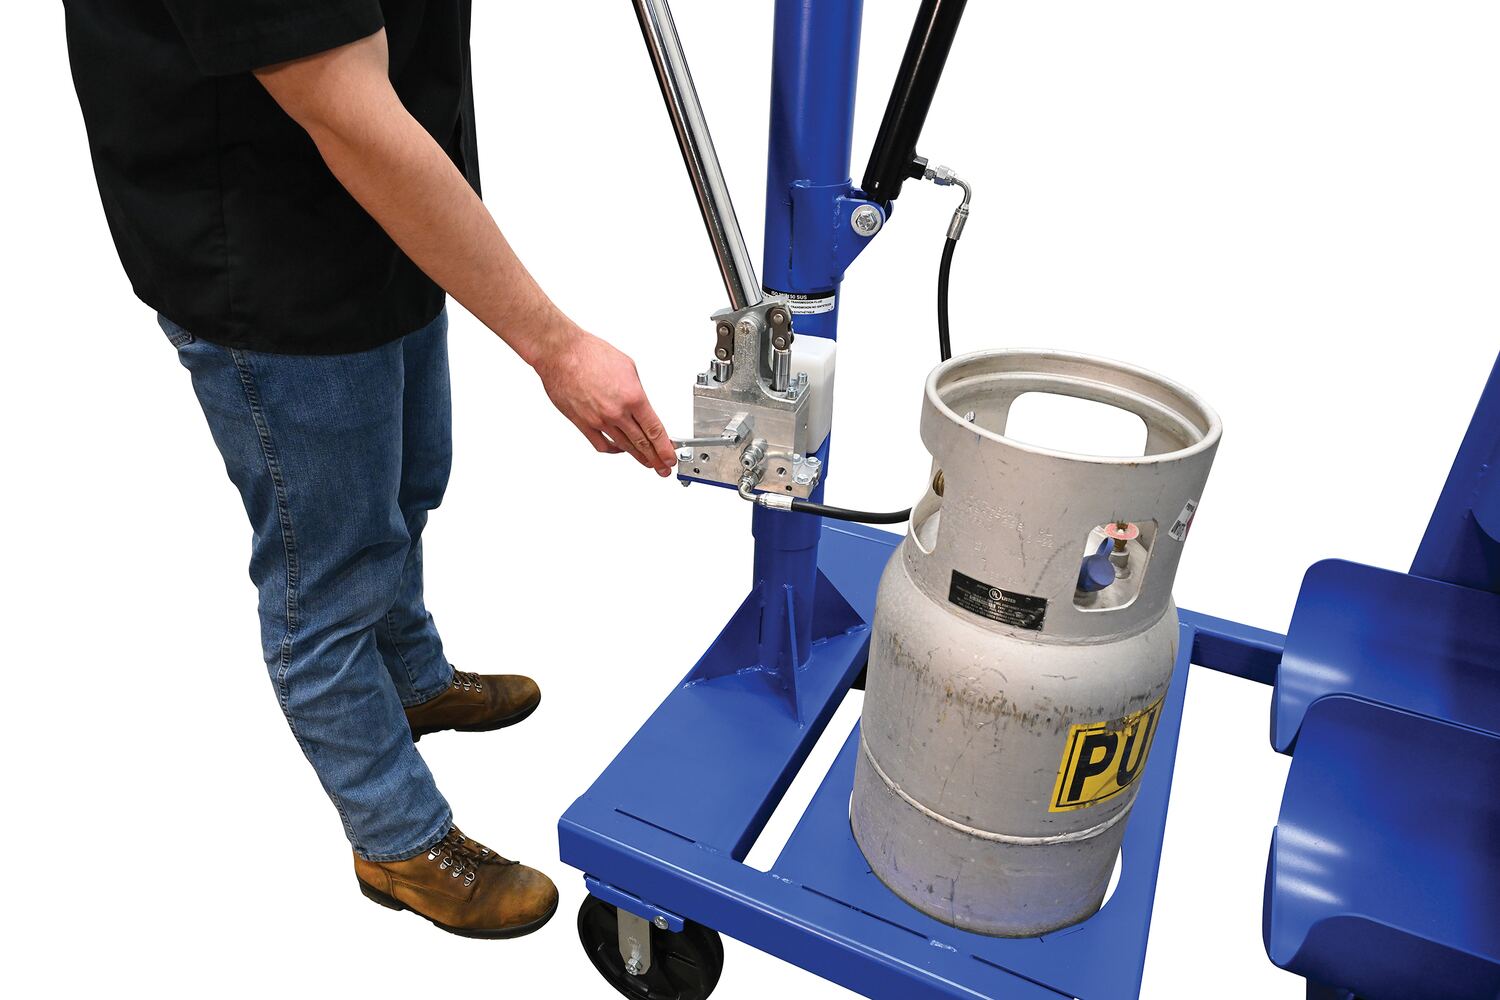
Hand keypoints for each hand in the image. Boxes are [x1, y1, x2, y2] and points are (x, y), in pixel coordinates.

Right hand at [533, 325, 677, 476]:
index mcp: (632, 397)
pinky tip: (620, 450)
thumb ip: (637, 390)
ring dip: (638, 456)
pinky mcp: (583, 423)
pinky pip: (601, 444)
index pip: (654, 430)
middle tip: (664, 467)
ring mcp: (599, 420)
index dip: (665, 447)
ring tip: (647, 463)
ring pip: (624, 446)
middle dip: (656, 458)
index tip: (670, 456)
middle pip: (641, 442)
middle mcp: (617, 412)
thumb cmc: (590, 354)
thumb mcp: (628, 367)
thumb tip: (641, 405)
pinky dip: (613, 450)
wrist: (562, 353)